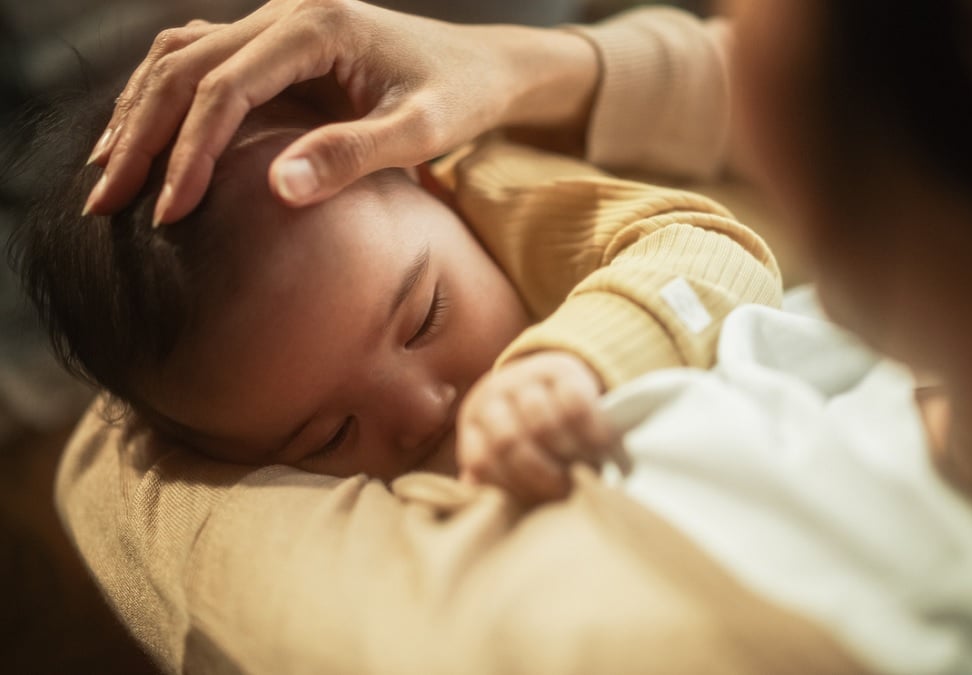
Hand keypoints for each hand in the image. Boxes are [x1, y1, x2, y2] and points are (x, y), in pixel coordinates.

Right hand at [84, 0, 597, 224]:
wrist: (484, 68)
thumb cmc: (460, 99)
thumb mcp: (420, 132)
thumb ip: (353, 156)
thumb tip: (277, 189)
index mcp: (317, 25)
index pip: (225, 88)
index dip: (190, 152)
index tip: (169, 213)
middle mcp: (286, 10)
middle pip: (184, 67)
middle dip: (141, 137)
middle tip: (106, 203)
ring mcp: (278, 21)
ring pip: (180, 56)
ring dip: (140, 113)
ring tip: (108, 173)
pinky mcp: (278, 41)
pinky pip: (202, 59)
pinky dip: (165, 98)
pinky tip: (146, 141)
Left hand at [457, 351, 614, 502]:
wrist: (553, 377)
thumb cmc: (531, 428)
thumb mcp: (507, 447)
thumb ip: (497, 475)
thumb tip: (485, 499)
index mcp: (474, 421)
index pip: (482, 461)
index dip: (511, 487)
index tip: (537, 503)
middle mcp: (493, 394)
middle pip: (509, 443)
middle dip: (540, 475)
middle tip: (566, 491)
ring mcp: (525, 377)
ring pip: (542, 425)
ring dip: (567, 455)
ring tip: (586, 471)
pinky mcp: (561, 369)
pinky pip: (575, 406)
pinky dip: (591, 432)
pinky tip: (603, 447)